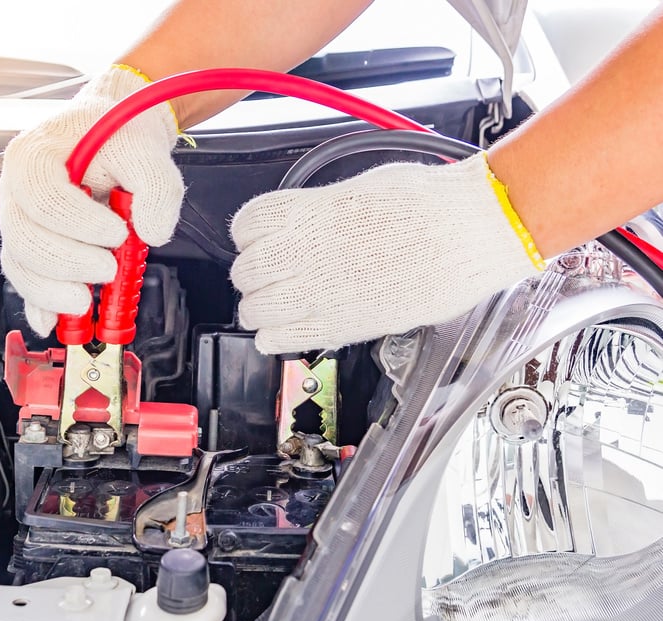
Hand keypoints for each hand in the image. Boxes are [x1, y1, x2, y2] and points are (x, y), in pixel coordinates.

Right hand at [0, 66, 183, 335]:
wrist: (110, 133)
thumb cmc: (118, 137)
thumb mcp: (145, 151)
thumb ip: (157, 186)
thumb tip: (152, 233)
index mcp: (34, 158)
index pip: (43, 197)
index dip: (79, 224)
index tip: (117, 233)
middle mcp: (15, 190)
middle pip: (25, 239)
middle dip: (69, 264)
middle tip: (109, 269)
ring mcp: (19, 220)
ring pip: (21, 266)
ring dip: (54, 291)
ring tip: (88, 299)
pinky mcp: (30, 248)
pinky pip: (26, 281)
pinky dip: (41, 306)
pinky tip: (56, 323)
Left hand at [229, 153, 542, 353]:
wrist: (468, 231)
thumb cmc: (428, 202)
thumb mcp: (361, 187)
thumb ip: (323, 209)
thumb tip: (309, 220)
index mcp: (305, 212)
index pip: (246, 225)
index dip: (251, 233)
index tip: (261, 237)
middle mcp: (302, 253)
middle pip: (245, 271)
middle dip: (255, 273)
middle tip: (273, 273)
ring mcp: (317, 292)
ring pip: (254, 310)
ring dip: (261, 307)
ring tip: (280, 303)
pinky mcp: (338, 325)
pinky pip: (278, 340)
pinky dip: (274, 337)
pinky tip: (286, 328)